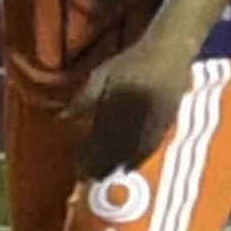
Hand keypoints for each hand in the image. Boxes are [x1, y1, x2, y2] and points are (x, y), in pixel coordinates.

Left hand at [67, 42, 194, 178]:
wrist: (169, 52)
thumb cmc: (132, 61)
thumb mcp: (102, 74)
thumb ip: (84, 98)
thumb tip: (62, 119)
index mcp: (116, 102)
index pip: (98, 136)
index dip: (87, 154)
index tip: (76, 167)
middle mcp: (135, 115)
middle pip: (115, 148)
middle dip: (100, 165)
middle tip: (87, 178)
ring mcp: (153, 121)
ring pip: (132, 152)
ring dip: (117, 166)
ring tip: (104, 176)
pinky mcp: (166, 123)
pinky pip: (150, 148)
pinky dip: (138, 160)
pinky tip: (128, 167)